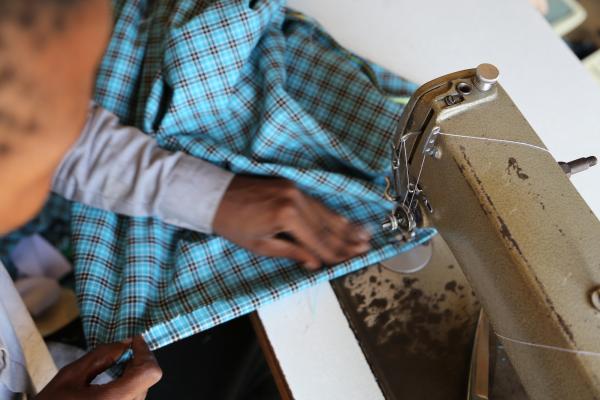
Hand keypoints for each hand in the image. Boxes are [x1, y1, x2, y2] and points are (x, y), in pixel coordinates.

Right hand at [36, 336, 161, 399]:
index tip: (134, 341)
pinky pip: (135, 398)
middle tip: (124, 349)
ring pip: (143, 389)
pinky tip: (114, 381)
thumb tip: (125, 343)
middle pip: (147, 379)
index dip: (145, 352)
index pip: (149, 373)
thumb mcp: (70, 375)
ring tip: (116, 366)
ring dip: (134, 373)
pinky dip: (130, 385)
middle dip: (138, 360)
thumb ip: (101, 356)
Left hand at [214, 176, 370, 269]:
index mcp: (287, 216)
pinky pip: (314, 202)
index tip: (352, 260)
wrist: (213, 196)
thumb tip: (315, 263)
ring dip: (344, 225)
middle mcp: (295, 198)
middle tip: (366, 247)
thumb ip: (292, 252)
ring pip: (324, 211)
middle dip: (347, 238)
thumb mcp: (261, 245)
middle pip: (326, 224)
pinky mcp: (290, 183)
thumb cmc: (233, 224)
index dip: (336, 253)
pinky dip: (329, 213)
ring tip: (363, 235)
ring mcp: (293, 188)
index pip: (317, 240)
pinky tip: (341, 220)